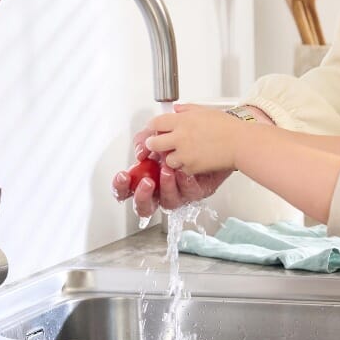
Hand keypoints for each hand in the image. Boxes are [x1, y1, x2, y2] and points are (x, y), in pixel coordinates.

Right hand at [110, 114, 225, 218]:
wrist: (218, 137)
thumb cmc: (186, 138)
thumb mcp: (161, 134)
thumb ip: (146, 140)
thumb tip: (140, 148)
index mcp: (146, 177)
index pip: (127, 190)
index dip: (121, 186)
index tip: (123, 176)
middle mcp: (161, 189)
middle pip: (144, 206)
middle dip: (142, 195)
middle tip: (146, 181)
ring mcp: (179, 193)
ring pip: (168, 201)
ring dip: (166, 185)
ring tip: (167, 170)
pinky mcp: (197, 192)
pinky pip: (189, 192)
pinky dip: (185, 182)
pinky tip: (184, 172)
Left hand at [144, 103, 245, 176]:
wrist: (241, 143)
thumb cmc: (228, 127)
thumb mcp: (206, 111)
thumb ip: (187, 109)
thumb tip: (177, 109)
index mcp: (182, 121)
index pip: (155, 123)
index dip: (154, 127)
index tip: (157, 129)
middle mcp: (180, 137)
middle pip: (153, 143)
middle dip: (155, 144)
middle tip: (161, 144)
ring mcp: (184, 154)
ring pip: (166, 159)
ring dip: (172, 157)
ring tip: (183, 153)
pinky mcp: (191, 167)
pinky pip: (181, 169)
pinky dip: (186, 166)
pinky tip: (195, 159)